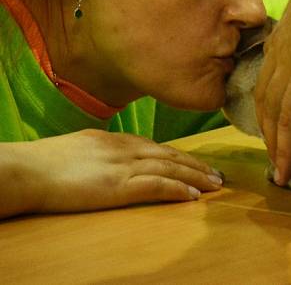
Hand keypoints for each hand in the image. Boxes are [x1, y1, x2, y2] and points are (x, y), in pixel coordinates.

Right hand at [3, 129, 223, 216]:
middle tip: (218, 174)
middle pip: (171, 155)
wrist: (28, 170)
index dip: (180, 155)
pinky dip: (178, 189)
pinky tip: (193, 195)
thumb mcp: (81, 146)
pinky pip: (156, 186)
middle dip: (196, 165)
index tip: (197, 162)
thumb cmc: (45, 162)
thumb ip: (102, 150)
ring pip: (170, 168)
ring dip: (196, 177)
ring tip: (215, 184)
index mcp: (115, 140)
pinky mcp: (118, 186)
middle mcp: (125, 149)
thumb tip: (110, 157)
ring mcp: (123, 167)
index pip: (157, 147)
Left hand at [255, 0, 290, 184]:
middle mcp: (285, 47)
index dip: (279, 83)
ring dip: (272, 141)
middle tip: (273, 142)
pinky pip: (287, 123)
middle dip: (267, 119)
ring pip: (271, 112)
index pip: (281, 61)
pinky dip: (283, 149)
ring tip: (277, 167)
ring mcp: (289, 65)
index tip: (283, 100)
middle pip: (267, 90)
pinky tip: (282, 172)